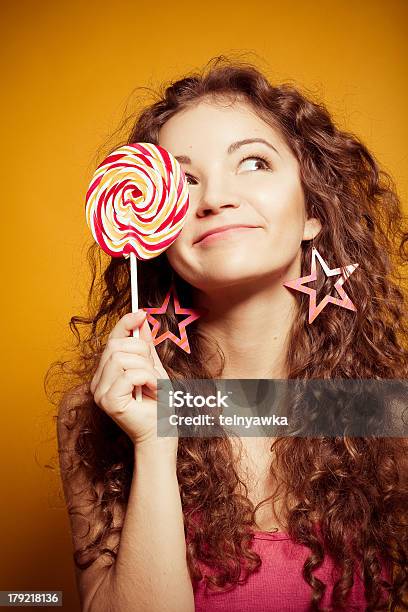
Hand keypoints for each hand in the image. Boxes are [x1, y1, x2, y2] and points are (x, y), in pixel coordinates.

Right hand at [90, 311, 176, 447]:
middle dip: (141, 352)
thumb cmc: (159, 406)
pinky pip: (129, 375)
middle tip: (153, 371)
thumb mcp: (154, 369)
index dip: (125, 324)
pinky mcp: (107, 402)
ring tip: (153, 384)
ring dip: (146, 368)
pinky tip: (152, 391)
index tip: (141, 313)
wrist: (162, 434)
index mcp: (107, 373)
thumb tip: (141, 321)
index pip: (112, 341)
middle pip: (116, 346)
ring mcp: (100, 392)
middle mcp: (98, 381)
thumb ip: (146, 348)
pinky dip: (146, 379)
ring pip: (122, 358)